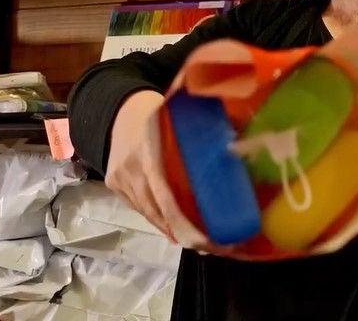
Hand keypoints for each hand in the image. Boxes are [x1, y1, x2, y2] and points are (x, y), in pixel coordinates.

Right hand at [105, 90, 244, 255]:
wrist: (118, 110)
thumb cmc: (160, 112)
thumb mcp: (182, 118)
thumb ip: (208, 132)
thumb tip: (243, 147)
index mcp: (151, 148)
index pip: (167, 197)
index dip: (189, 223)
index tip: (214, 238)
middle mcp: (133, 168)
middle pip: (161, 213)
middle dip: (190, 235)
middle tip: (217, 246)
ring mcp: (120, 179)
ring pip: (151, 215)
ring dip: (176, 232)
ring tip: (204, 243)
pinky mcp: (115, 186)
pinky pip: (142, 210)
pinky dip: (161, 222)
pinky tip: (180, 231)